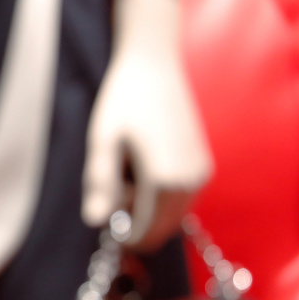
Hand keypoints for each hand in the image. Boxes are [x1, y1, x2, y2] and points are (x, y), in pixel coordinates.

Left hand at [82, 0, 212, 249]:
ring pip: (170, 215)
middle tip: (115, 179)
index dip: (121, 233)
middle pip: (159, 229)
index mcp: (165, 182)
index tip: (104, 207)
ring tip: (128, 166)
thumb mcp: (102, 143)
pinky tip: (143, 161)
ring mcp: (201, 175)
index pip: (145, 234)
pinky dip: (159, 193)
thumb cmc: (122, 101)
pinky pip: (178, 198)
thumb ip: (100, 184)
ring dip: (146, 205)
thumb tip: (95, 222)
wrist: (155, 66)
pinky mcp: (204, 167)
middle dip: (134, 218)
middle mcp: (191, 183)